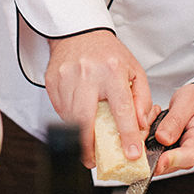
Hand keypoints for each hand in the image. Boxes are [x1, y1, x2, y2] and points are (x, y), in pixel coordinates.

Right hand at [45, 30, 154, 167]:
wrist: (78, 33)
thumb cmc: (108, 54)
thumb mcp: (134, 71)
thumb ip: (141, 99)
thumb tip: (139, 125)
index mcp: (112, 71)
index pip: (122, 109)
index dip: (127, 135)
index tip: (130, 153)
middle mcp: (87, 74)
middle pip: (85, 119)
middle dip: (88, 145)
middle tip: (93, 160)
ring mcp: (66, 78)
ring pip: (69, 118)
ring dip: (78, 135)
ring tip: (86, 143)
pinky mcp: (52, 82)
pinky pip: (59, 110)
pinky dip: (68, 120)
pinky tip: (77, 118)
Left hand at [153, 84, 193, 174]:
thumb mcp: (187, 103)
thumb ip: (175, 121)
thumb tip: (161, 138)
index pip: (188, 157)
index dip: (170, 160)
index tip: (156, 160)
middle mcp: (191, 154)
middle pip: (166, 163)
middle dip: (149, 149)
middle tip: (145, 125)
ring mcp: (181, 157)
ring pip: (156, 160)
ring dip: (147, 142)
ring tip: (153, 117)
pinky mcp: (172, 155)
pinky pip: (154, 154)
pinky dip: (147, 141)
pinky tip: (152, 124)